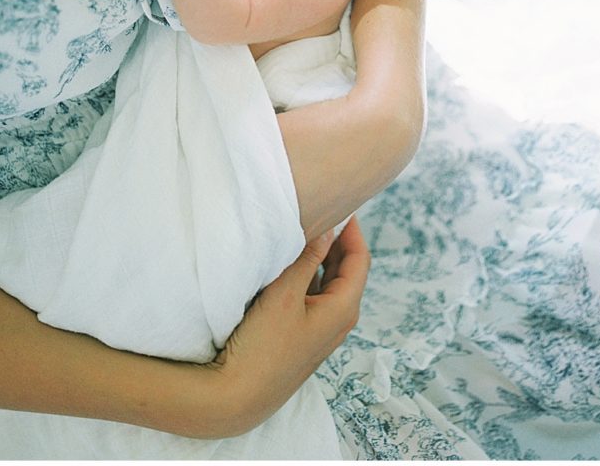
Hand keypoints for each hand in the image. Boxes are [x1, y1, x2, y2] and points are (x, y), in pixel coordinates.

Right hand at [212, 218, 369, 432]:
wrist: (239, 395)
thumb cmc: (263, 345)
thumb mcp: (285, 294)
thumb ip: (307, 258)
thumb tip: (327, 228)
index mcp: (344, 308)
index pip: (360, 258)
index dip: (352, 229)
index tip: (340, 204)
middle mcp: (340, 320)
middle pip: (348, 269)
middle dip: (337, 240)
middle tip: (320, 213)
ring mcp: (323, 329)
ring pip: (330, 282)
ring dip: (321, 257)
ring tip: (303, 232)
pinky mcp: (305, 335)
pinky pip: (316, 295)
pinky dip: (309, 275)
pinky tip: (290, 264)